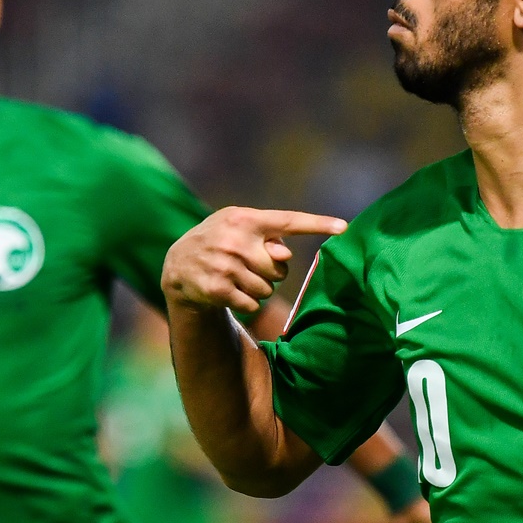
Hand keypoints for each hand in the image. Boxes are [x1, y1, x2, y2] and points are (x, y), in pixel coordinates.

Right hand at [162, 207, 346, 314]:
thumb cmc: (221, 242)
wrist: (178, 265)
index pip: (288, 220)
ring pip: (267, 289)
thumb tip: (284, 255)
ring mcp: (225, 265)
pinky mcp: (217, 289)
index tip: (344, 227)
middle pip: (280, 268)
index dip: (317, 224)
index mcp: (245, 219)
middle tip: (251, 267)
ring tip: (238, 278)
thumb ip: (268, 238)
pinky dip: (246, 303)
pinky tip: (230, 292)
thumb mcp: (240, 229)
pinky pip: (252, 304)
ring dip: (258, 289)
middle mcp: (235, 240)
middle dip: (271, 272)